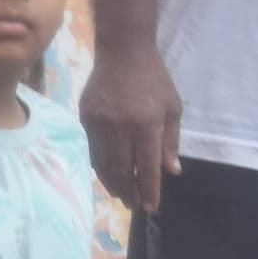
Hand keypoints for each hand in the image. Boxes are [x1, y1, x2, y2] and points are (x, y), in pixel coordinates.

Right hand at [77, 43, 184, 211]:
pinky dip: (99, 166)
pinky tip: (107, 175)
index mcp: (146, 124)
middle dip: (129, 191)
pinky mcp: (85, 116)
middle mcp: (120, 125)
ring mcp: (99, 121)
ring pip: (104, 162)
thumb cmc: (154, 80)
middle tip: (135, 206)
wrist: (123, 51)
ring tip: (121, 196)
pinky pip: (91, 149)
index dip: (149, 189)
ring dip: (112, 183)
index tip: (151, 207)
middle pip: (123, 168)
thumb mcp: (173, 109)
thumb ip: (170, 142)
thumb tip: (171, 172)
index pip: (148, 165)